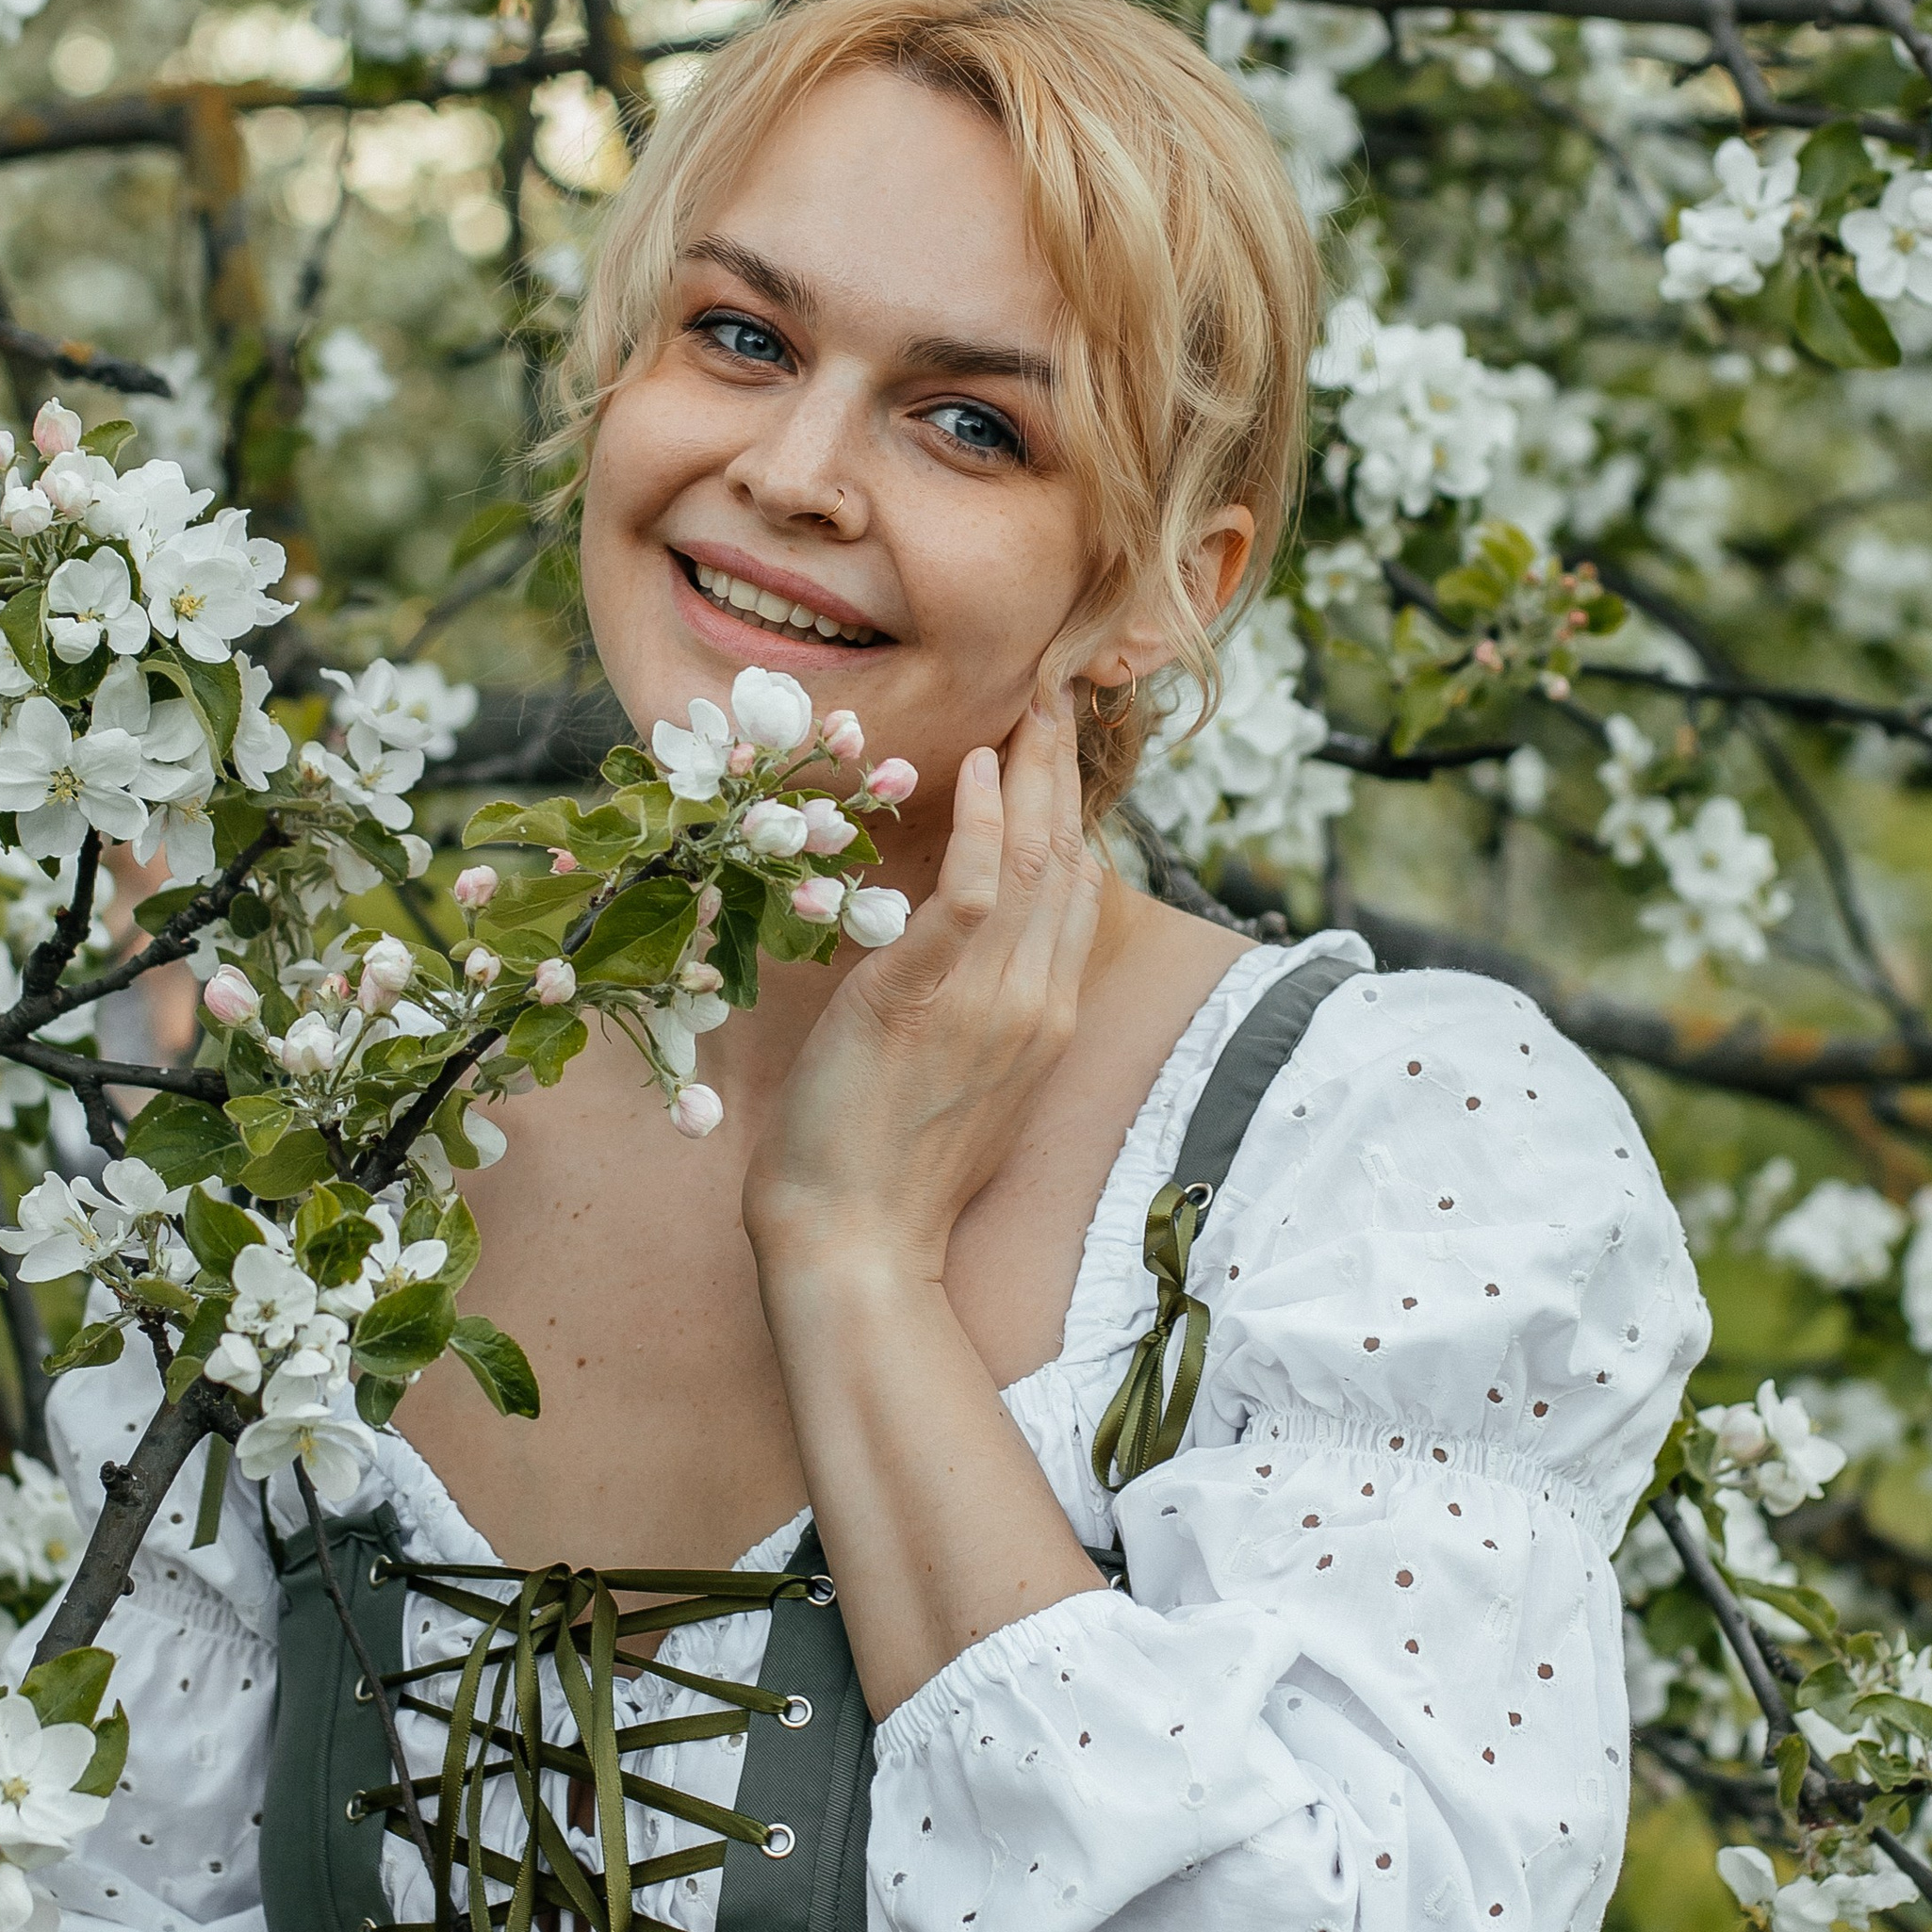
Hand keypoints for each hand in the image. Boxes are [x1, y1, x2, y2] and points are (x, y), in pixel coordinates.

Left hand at [745, 686, 1101, 1284]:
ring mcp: (990, 1001)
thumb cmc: (887, 1169)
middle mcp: (1036, 1001)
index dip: (1069, 809)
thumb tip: (967, 949)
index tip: (1052, 747)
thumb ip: (979, 1007)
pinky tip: (979, 769)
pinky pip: (973, 896)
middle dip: (1061, 769)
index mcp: (1046, 1018)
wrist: (856, 1239)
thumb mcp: (959, 1078)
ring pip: (1034, 862)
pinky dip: (984, 827)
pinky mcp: (925, 999)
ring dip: (1031, 772)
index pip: (1075, 891)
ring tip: (1026, 703)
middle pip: (1068, 858)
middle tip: (1051, 692)